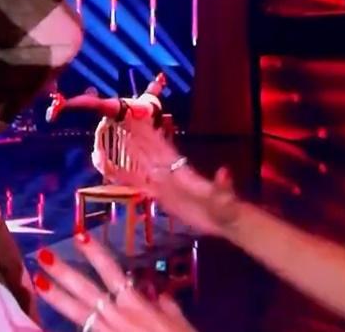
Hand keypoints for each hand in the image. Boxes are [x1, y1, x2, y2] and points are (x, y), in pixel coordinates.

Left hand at [35, 232, 196, 331]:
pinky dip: (61, 331)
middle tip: (42, 255)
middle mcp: (117, 316)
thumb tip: (158, 292)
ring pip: (77, 313)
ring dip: (57, 297)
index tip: (79, 236)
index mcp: (136, 305)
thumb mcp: (180, 323)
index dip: (94, 253)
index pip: (111, 271)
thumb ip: (167, 306)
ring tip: (37, 281)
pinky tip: (42, 326)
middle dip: (63, 272)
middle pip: (85, 289)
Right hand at [116, 122, 240, 236]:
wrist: (225, 220)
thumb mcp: (224, 196)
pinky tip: (119, 174)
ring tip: (121, 140)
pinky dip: (132, 180)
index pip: (164, 152)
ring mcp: (168, 186)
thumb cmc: (225, 207)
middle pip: (153, 154)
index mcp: (185, 173)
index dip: (153, 138)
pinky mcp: (164, 199)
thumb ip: (221, 185)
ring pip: (147, 168)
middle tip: (126, 123)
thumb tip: (224, 171)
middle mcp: (173, 175)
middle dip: (140, 139)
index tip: (142, 124)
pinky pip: (145, 188)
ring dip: (134, 155)